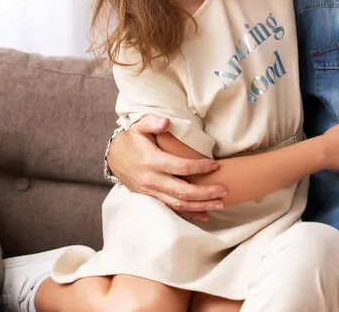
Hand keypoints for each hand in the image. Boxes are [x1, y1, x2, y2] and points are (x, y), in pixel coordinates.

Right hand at [108, 115, 226, 221]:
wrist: (114, 158)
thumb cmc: (132, 140)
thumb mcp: (139, 126)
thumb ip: (152, 121)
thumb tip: (166, 122)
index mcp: (151, 161)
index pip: (180, 167)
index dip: (200, 167)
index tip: (215, 165)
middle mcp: (150, 180)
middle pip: (182, 191)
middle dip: (205, 193)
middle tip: (224, 190)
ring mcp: (150, 193)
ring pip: (178, 204)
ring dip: (201, 206)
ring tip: (220, 204)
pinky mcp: (151, 200)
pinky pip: (171, 210)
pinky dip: (188, 215)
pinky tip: (205, 216)